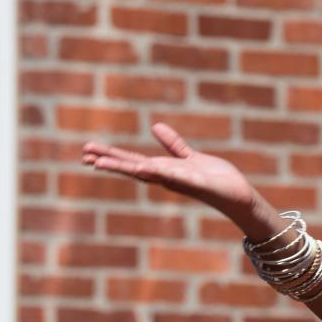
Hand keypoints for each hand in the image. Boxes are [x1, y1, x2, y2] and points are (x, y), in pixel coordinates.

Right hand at [82, 122, 259, 229]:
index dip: (111, 156)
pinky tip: (142, 167)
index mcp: (164, 170)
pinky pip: (175, 175)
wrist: (238, 195)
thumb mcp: (189, 157)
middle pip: (133, 167)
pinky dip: (158, 172)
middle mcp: (167, 177)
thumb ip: (173, 144)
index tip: (88, 151)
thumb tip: (154, 126)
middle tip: (83, 155)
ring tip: (101, 162)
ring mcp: (180, 181)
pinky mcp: (196, 182)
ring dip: (125, 167)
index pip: (133, 161)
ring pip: (148, 173)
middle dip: (109, 161)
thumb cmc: (215, 179)